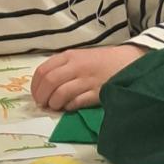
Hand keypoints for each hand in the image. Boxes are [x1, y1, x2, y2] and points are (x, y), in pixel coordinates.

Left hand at [30, 45, 144, 112]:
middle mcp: (76, 66)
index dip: (36, 86)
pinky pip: (77, 102)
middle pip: (50, 82)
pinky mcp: (97, 93)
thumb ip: (62, 68)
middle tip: (43, 104)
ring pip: (61, 93)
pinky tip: (70, 107)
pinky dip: (69, 107)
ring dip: (55, 104)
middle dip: (42, 97)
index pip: (43, 70)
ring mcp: (87, 80)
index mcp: (69, 56)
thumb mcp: (78, 58)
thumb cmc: (100, 62)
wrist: (127, 62)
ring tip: (56, 107)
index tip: (36, 95)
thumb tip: (44, 86)